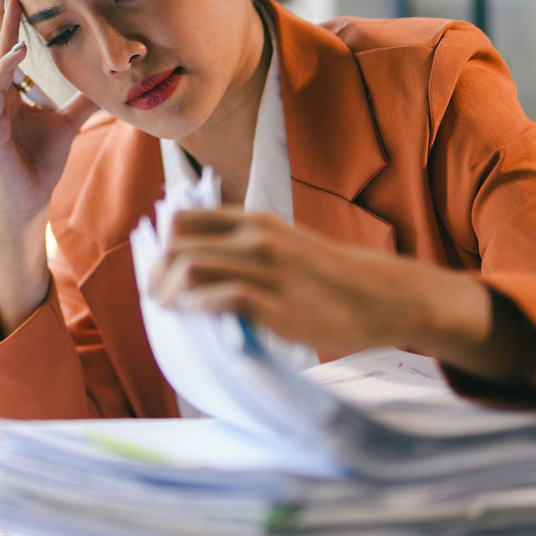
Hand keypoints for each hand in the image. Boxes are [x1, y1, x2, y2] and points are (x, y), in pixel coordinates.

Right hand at [0, 0, 97, 333]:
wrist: (26, 207)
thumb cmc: (38, 167)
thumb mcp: (66, 125)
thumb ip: (80, 102)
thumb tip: (105, 81)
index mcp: (6, 93)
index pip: (6, 48)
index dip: (10, 20)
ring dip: (2, 31)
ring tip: (11, 2)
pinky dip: (4, 69)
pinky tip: (18, 52)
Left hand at [148, 208, 490, 359]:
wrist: (380, 296)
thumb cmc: (325, 276)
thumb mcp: (283, 244)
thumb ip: (243, 246)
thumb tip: (194, 262)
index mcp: (254, 221)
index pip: (185, 219)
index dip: (162, 244)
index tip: (159, 267)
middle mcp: (257, 239)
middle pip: (180, 245)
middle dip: (158, 272)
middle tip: (155, 295)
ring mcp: (267, 269)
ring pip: (194, 268)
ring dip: (171, 290)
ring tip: (169, 308)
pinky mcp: (277, 303)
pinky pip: (224, 297)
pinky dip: (200, 306)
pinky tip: (196, 316)